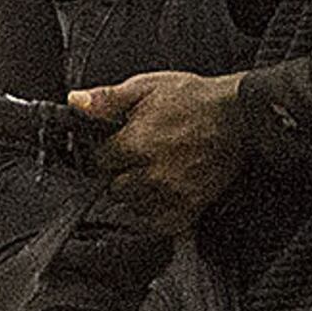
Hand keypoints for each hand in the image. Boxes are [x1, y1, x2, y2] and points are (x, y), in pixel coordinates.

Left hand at [72, 71, 248, 230]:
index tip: (117, 146)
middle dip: (121, 174)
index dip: (107, 152)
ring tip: (152, 174)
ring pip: (135, 207)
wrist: (236, 116)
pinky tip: (161, 195)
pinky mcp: (190, 206)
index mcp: (135, 144)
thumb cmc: (194, 99)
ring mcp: (171, 194)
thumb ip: (108, 99)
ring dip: (138, 194)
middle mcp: (151, 174)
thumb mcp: (146, 87)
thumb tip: (75, 102)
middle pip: (115, 188)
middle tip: (138, 159)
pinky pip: (159, 223)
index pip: (100, 161)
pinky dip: (156, 213)